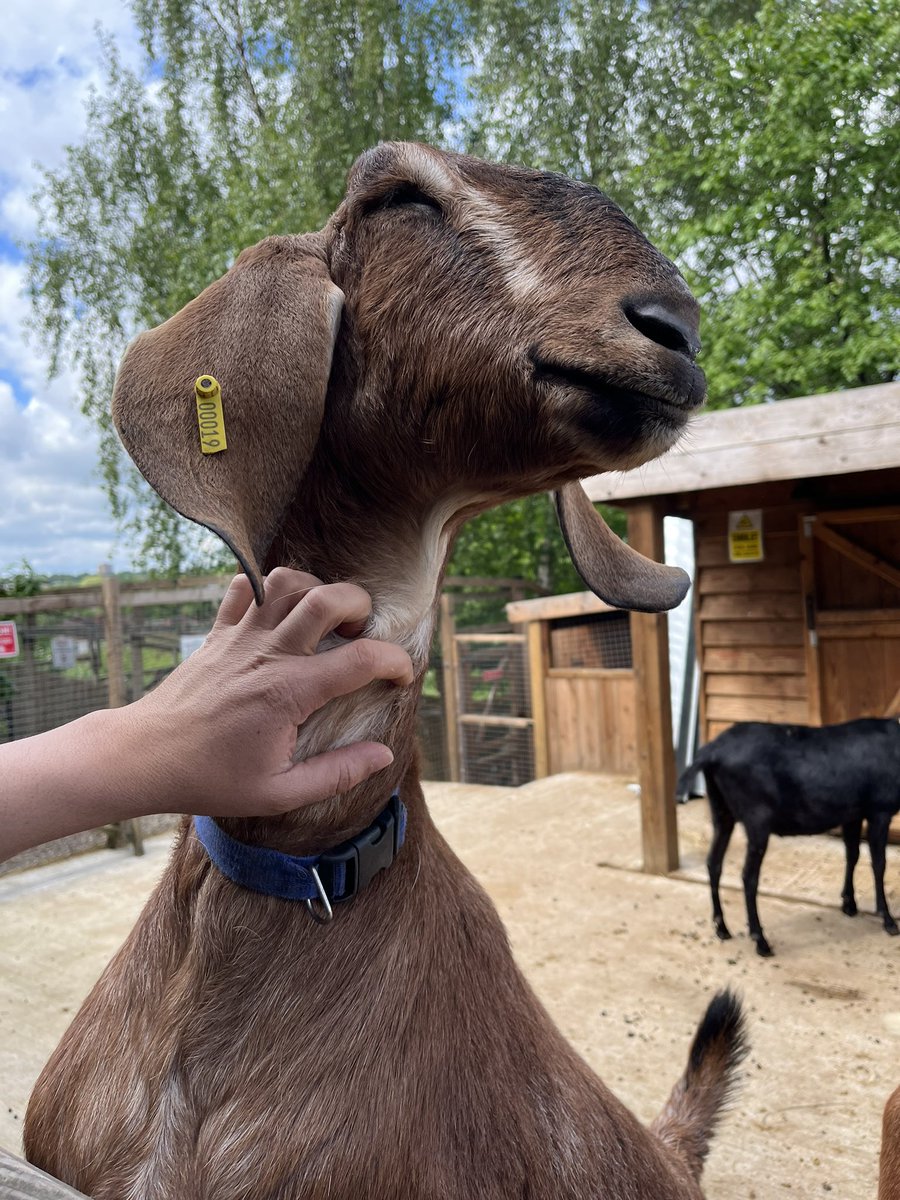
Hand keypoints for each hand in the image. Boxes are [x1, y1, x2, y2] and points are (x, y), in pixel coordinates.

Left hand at [122, 568, 413, 817]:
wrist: (144, 756)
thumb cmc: (211, 778)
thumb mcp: (280, 791)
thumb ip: (337, 773)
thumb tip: (383, 754)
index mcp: (290, 692)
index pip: (361, 659)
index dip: (395, 661)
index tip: (402, 675)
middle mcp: (268, 654)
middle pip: (328, 597)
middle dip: (361, 604)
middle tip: (363, 631)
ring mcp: (239, 637)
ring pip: (286, 581)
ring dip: (315, 588)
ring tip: (324, 617)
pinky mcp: (216, 633)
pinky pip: (245, 587)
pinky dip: (268, 589)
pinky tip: (279, 614)